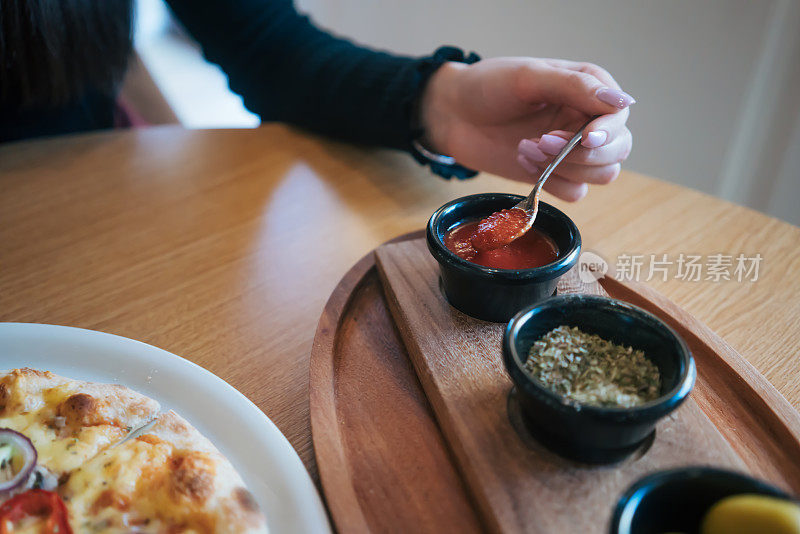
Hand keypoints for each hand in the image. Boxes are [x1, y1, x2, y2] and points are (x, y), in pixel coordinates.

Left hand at [419, 57, 633, 200]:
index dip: (607, 131)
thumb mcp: (529, 77)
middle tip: (542, 141)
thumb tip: (621, 102)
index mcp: (588, 88)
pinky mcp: (555, 175)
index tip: (583, 137)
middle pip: (618, 150)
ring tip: (527, 147)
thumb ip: (575, 87)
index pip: (619, 115)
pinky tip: (524, 162)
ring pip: (602, 174)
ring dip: (564, 168)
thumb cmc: (488, 86)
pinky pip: (575, 192)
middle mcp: (587, 120)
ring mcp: (572, 150)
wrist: (453, 114)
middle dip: (581, 153)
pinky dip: (552, 183)